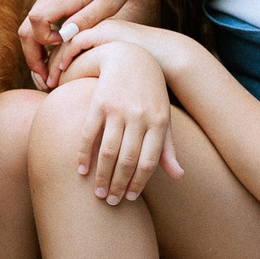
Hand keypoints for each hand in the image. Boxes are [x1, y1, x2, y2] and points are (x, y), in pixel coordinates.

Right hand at [21, 0, 140, 85]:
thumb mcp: (108, 2)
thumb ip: (86, 19)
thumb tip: (63, 38)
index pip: (35, 25)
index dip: (43, 43)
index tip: (62, 50)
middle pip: (25, 29)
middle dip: (32, 56)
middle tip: (46, 79)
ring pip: (30, 24)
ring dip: (37, 48)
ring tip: (51, 69)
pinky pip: (40, 17)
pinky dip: (43, 36)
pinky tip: (58, 49)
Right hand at [70, 44, 183, 201]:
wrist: (131, 57)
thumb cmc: (149, 93)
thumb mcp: (163, 117)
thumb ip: (167, 147)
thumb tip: (179, 177)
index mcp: (159, 123)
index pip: (149, 161)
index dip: (139, 183)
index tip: (130, 198)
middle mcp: (139, 117)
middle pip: (128, 160)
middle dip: (118, 185)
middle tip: (110, 201)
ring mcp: (118, 109)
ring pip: (108, 151)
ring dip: (101, 176)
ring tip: (97, 192)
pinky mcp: (99, 101)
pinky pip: (88, 133)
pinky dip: (83, 154)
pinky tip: (80, 170)